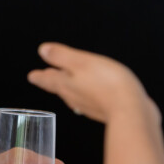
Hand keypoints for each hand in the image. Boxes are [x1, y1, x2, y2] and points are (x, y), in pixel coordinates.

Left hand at [27, 43, 148, 123]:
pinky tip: (91, 96)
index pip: (49, 79)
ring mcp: (90, 106)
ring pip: (74, 96)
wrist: (132, 112)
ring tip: (64, 85)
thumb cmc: (107, 84)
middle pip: (60, 88)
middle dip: (52, 82)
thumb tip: (43, 51)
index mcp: (67, 84)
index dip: (40, 76)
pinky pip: (91, 102)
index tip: (32, 76)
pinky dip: (86, 96)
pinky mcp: (106, 111)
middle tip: (43, 78)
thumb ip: (62, 57)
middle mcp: (75, 97)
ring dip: (68, 89)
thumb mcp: (82, 62)